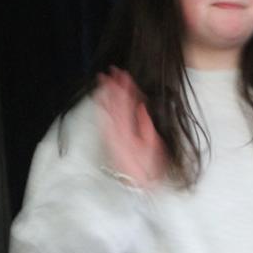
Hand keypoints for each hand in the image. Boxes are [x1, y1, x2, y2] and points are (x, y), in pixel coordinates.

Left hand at [95, 67, 166, 188]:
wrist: (136, 182)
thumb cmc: (148, 165)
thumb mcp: (152, 146)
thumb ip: (145, 125)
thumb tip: (141, 107)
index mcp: (127, 131)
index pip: (124, 105)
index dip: (124, 89)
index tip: (125, 76)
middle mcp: (115, 131)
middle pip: (113, 104)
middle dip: (113, 87)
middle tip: (113, 71)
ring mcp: (110, 134)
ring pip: (106, 109)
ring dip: (105, 93)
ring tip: (104, 79)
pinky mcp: (108, 138)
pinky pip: (103, 117)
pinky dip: (102, 105)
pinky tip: (100, 97)